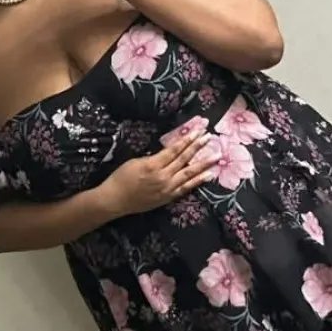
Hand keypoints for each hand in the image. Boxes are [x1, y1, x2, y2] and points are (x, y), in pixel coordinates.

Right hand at [99, 130, 217, 216]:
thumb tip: (169, 153)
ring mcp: (167, 188)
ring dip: (203, 164)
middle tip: (210, 137)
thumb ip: (154, 158)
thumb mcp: (135, 162)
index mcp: (153, 165)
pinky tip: (208, 175)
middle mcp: (163, 176)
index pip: (175, 149)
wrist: (115, 200)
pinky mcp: (168, 197)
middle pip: (184, 159)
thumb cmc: (121, 178)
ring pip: (189, 173)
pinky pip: (186, 188)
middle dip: (198, 146)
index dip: (188, 139)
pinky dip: (197, 181)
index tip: (199, 130)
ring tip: (216, 156)